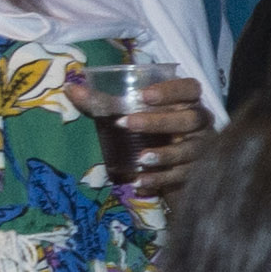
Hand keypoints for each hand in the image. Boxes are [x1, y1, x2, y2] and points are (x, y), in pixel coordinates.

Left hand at [77, 72, 214, 202]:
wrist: (169, 163)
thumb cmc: (149, 129)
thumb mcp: (130, 112)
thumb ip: (104, 102)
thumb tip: (71, 89)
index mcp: (186, 101)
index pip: (189, 88)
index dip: (171, 90)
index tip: (144, 95)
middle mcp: (199, 123)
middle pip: (189, 119)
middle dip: (160, 122)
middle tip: (127, 124)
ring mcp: (199, 148)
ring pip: (189, 150)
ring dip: (165, 154)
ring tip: (141, 159)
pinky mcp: (195, 172)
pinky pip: (181, 176)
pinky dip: (161, 179)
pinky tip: (141, 183)